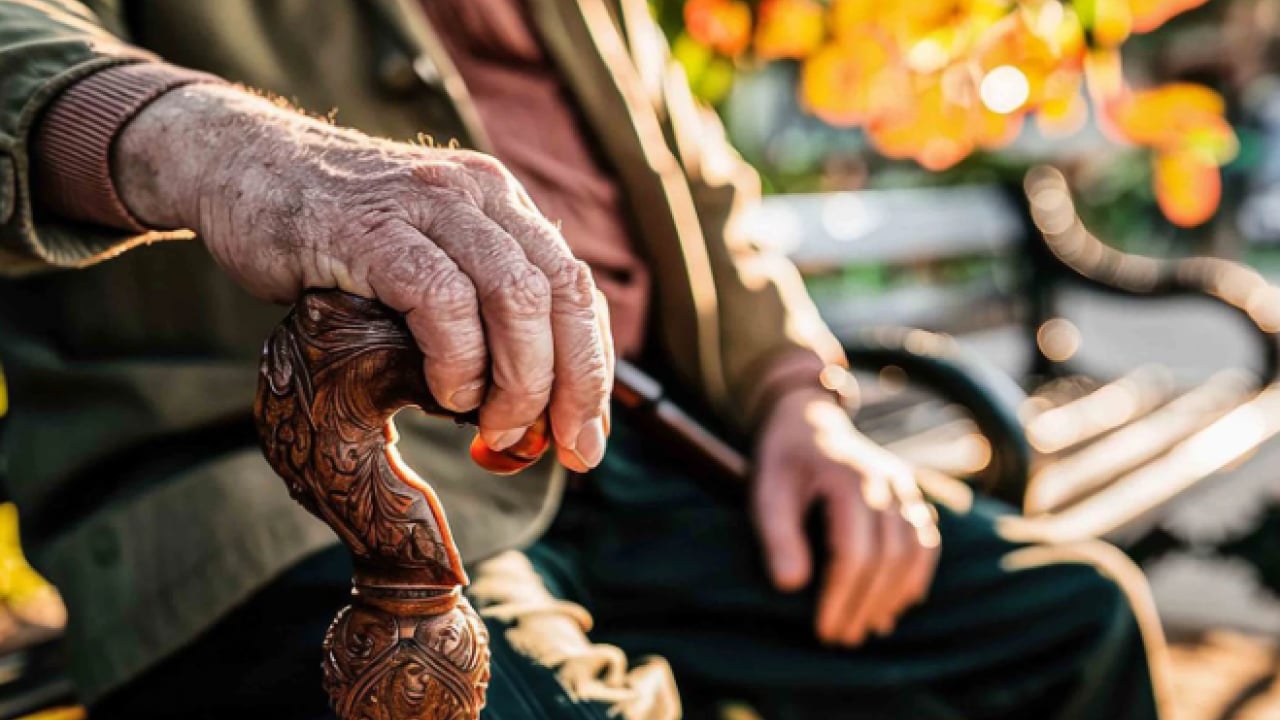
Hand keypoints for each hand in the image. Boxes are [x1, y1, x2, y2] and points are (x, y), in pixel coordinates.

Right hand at [113, 84, 613, 470]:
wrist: (236, 164)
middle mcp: (477, 196)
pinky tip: (447, 394)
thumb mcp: (422, 258)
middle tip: (566, 449)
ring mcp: (426, 205)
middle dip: (576, 384)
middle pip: (563, 294)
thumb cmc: (331, 235)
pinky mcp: (369, 228)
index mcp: (500, 205)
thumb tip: (525, 410)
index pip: (576, 290)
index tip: (585, 434)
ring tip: (499, 430)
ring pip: (516, 297)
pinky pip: (441, 299)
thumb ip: (473, 311)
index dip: (593, 369)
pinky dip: (458, 359)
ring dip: (522, 380)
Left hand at [752, 387, 939, 645]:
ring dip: (894, 596)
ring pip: (915, 551)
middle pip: (889, 557)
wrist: (809, 419)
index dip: (841, 597)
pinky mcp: (911, 493)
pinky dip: (917, 575)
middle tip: (842, 638)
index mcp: (848, 479)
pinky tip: (897, 603)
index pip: (854, 552)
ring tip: (867, 627)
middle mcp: (885, 480)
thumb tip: (791, 586)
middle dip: (866, 604)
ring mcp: (905, 485)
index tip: (823, 630)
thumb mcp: (765, 490)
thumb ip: (776, 535)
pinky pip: (927, 539)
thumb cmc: (782, 460)